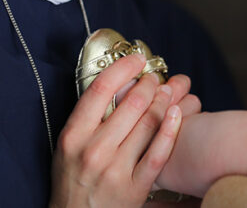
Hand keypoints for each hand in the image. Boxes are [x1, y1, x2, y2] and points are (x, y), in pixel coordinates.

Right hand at [49, 54, 200, 206]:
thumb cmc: (72, 179)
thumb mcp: (68, 146)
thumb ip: (87, 117)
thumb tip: (116, 82)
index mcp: (73, 135)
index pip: (101, 89)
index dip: (123, 68)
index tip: (137, 59)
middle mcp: (94, 150)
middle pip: (131, 103)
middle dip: (150, 84)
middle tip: (155, 78)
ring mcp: (115, 170)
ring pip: (148, 123)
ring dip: (164, 101)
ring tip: (169, 91)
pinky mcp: (135, 187)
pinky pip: (159, 152)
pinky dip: (171, 130)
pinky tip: (178, 113)